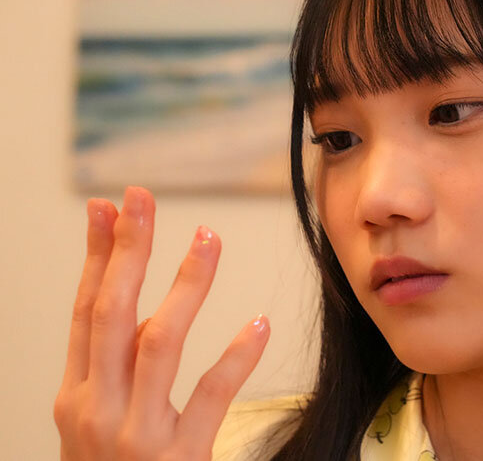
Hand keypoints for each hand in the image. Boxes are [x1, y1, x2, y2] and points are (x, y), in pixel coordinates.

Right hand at [53, 186, 270, 460]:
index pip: (86, 312)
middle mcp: (96, 412)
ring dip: (184, 286)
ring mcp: (134, 437)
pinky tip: (256, 322)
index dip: (96, 257)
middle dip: (126, 251)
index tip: (107, 207)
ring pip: (157, 344)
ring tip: (209, 237)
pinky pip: (209, 397)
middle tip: (141, 198)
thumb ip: (111, 369)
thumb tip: (133, 308)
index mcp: (76, 397)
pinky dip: (234, 357)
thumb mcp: (97, 422)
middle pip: (111, 314)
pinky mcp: (177, 458)